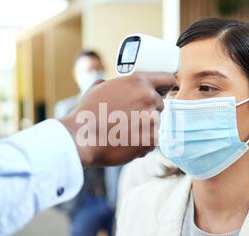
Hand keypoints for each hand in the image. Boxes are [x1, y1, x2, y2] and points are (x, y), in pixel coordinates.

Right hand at [60, 72, 174, 166]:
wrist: (81, 139)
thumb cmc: (87, 113)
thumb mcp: (98, 88)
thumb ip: (113, 84)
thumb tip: (114, 85)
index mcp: (138, 82)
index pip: (167, 80)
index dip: (167, 86)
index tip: (166, 91)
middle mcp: (148, 98)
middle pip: (159, 105)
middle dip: (148, 110)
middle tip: (129, 117)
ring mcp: (152, 120)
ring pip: (154, 124)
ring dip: (143, 128)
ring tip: (122, 132)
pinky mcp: (151, 140)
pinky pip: (150, 141)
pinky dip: (140, 143)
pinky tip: (123, 142)